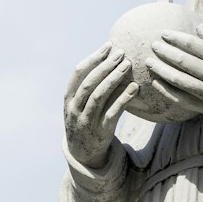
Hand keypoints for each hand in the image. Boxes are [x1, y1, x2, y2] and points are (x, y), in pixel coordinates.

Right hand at [64, 43, 137, 169]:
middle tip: (121, 52)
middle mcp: (74, 109)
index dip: (94, 58)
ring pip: (98, 96)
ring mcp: (86, 121)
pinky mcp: (100, 132)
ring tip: (127, 65)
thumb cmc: (85, 121)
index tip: (109, 46)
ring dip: (114, 78)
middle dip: (105, 65)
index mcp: (68, 99)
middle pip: (89, 83)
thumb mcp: (80, 104)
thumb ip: (89, 86)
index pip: (78, 73)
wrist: (83, 155)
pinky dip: (123, 99)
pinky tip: (134, 88)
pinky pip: (112, 113)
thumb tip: (109, 59)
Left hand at [146, 25, 202, 130]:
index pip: (192, 44)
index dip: (176, 37)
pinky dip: (166, 90)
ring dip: (161, 70)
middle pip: (182, 61)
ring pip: (178, 80)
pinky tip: (155, 82)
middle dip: (165, 52)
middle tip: (153, 45)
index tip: (163, 33)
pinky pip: (180, 98)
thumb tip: (197, 25)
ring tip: (149, 62)